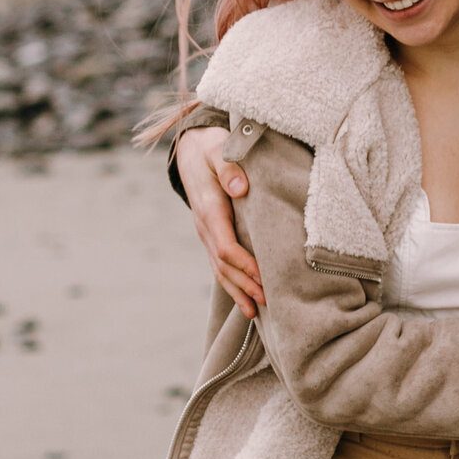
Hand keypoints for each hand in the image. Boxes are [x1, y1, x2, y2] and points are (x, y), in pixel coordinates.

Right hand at [176, 126, 262, 315]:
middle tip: (266, 302)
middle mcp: (204, 226)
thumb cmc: (211, 146)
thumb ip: (229, 167)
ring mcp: (205, 232)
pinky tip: (244, 295)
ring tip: (255, 312)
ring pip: (219, 269)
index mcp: (208, 209)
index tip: (263, 278)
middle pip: (223, 265)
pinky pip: (218, 263)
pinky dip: (231, 282)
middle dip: (244, 285)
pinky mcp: (210, 233)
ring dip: (237, 290)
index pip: (225, 247)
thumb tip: (240, 189)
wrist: (192, 148)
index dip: (244, 265)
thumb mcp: (219, 148)